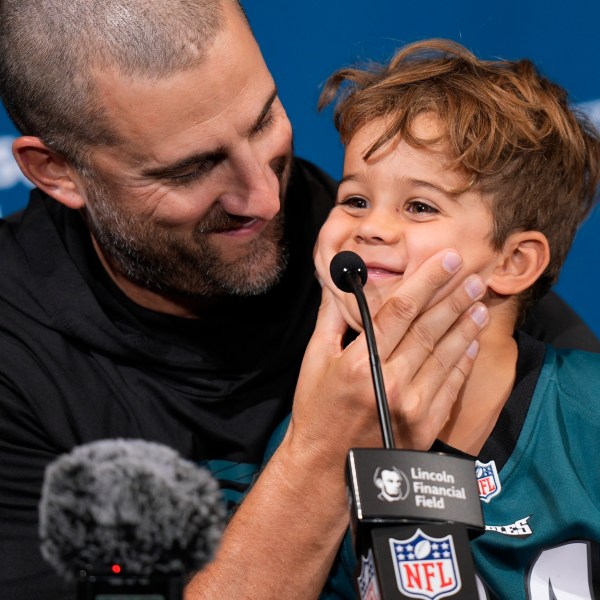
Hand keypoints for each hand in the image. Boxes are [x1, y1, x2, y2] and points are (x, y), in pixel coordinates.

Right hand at [288, 249, 487, 461]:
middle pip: (430, 329)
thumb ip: (332, 319)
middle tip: (473, 274)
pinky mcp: (426, 425)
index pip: (400, 310)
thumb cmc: (317, 412)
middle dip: (454, 297)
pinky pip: (452, 385)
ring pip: (446, 354)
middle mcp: (390, 382)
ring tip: (479, 302)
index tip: (444, 260)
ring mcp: (413, 406)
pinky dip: (463, 360)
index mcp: (360, 363)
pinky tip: (471, 342)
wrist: (327, 469)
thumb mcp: (315, 361)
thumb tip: (340, 285)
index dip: (426, 281)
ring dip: (465, 325)